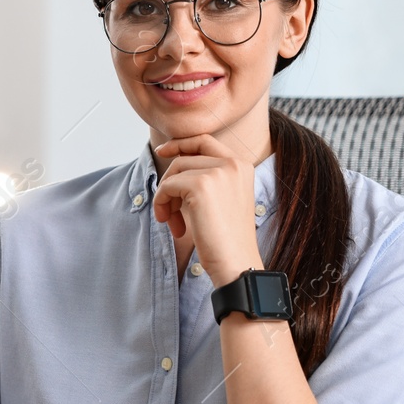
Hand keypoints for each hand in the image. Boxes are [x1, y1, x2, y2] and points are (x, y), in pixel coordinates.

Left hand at [152, 135, 265, 284]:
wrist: (236, 263)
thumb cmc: (227, 239)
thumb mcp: (222, 199)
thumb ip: (207, 178)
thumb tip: (175, 161)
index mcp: (241, 165)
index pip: (204, 140)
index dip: (180, 143)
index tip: (162, 151)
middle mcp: (233, 163)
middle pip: (184, 158)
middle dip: (170, 183)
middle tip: (167, 211)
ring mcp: (218, 172)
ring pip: (174, 172)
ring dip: (166, 199)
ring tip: (173, 224)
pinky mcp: (201, 186)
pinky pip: (167, 186)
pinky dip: (163, 204)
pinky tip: (175, 227)